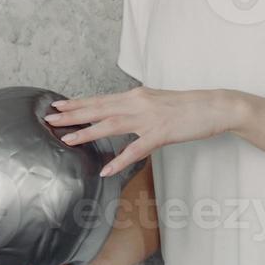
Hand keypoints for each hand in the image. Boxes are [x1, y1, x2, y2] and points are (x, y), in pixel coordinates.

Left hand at [43, 86, 239, 177]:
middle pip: (99, 109)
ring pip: (111, 125)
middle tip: (50, 119)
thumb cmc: (187, 107)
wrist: (214, 106)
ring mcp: (149, 119)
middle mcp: (138, 103)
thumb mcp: (156, 102)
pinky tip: (106, 169)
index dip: (77, 103)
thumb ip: (136, 107)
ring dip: (87, 133)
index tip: (57, 106)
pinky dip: (120, 160)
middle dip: (73, 115)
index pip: (100, 99)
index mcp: (136, 96)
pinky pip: (136, 149)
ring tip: (67, 140)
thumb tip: (119, 113)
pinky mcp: (162, 134)